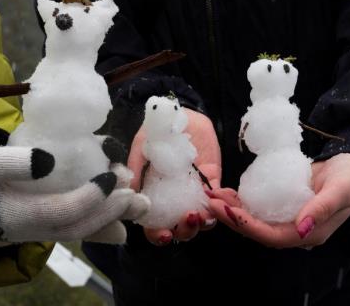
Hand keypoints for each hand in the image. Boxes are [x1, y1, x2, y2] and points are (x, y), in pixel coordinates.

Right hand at [0, 144, 148, 243]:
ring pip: (77, 230)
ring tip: (136, 207)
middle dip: (112, 212)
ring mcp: (31, 229)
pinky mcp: (32, 222)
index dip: (93, 195)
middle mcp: (29, 228)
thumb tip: (51, 160)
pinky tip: (112, 215)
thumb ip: (15, 161)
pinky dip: (92, 221)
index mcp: (18, 215)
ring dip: (108, 219)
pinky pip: (68, 227)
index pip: (66, 209)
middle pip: (79, 225)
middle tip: (139, 199)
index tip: (113, 176)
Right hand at [128, 107, 220, 244]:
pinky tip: (216, 200)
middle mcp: (173, 199)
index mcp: (152, 195)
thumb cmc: (157, 131)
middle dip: (183, 232)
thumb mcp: (141, 145)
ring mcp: (193, 192)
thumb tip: (131, 193)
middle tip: (187, 221)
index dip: (157, 234)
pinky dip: (218, 205)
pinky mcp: (212, 182)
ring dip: (202, 223)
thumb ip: (135, 166)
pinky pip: (216, 201)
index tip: (164, 234)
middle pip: (178, 228)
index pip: (153, 224)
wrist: (182, 114)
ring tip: (202, 214)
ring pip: (200, 220)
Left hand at [207, 153, 349, 247]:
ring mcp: (288, 217)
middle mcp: (296, 230)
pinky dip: (242, 200)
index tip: (229, 211)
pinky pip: (259, 206)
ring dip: (233, 209)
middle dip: (232, 218)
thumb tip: (301, 230)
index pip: (273, 236)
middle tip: (211, 201)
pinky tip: (227, 191)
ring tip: (212, 195)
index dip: (249, 226)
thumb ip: (322, 209)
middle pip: (258, 230)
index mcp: (310, 234)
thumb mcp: (340, 190)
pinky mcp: (283, 204)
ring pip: (255, 219)